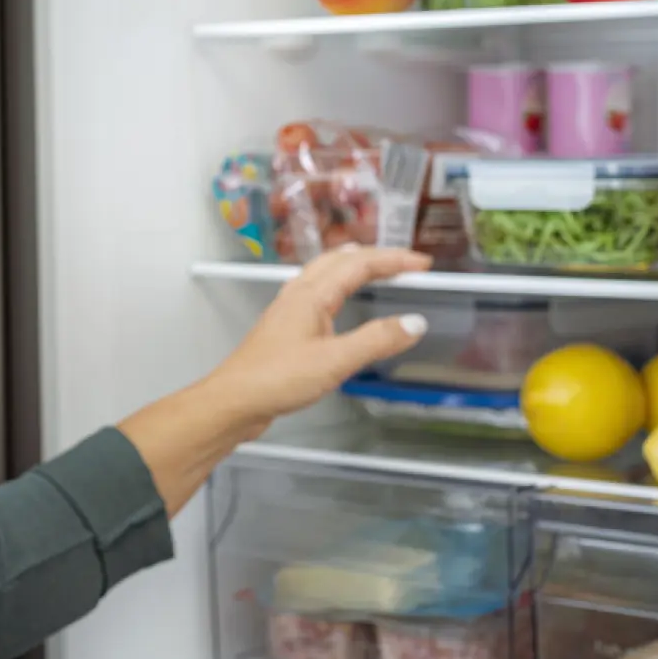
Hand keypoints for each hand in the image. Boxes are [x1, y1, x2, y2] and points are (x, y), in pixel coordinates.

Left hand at [118, 245, 429, 515]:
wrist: (234, 400)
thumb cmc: (277, 379)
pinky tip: (338, 301)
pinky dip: (338, 286)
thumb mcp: (335, 362)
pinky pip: (317, 292)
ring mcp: (289, 310)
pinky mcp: (285, 328)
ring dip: (353, 266)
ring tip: (376, 268)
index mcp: (311, 294)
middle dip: (375, 257)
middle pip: (340, 261)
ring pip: (324, 273)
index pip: (359, 264)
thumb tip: (415, 322)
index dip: (393, 260)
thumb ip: (377, 340)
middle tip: (406, 265)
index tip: (423, 264)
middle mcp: (298, 294)